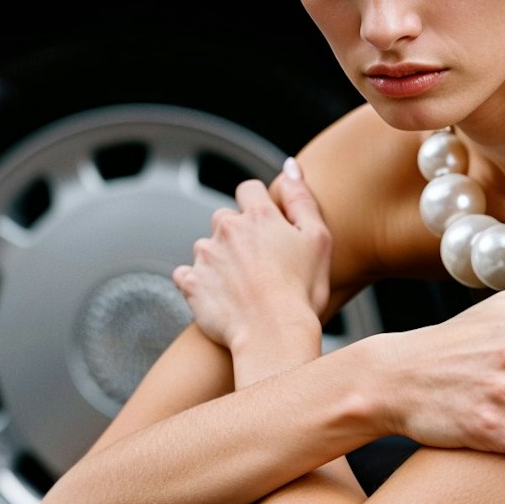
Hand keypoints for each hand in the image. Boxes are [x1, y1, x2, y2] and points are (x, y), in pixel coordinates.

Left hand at [172, 158, 332, 351]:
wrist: (273, 337)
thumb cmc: (302, 293)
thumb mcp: (318, 240)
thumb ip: (301, 198)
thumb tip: (290, 166)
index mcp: (259, 216)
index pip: (248, 190)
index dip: (257, 207)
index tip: (267, 229)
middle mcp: (227, 228)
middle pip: (225, 218)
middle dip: (237, 235)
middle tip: (258, 265)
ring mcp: (206, 256)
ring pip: (207, 247)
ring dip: (219, 260)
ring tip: (242, 287)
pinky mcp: (190, 283)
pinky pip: (187, 274)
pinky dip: (199, 283)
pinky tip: (219, 298)